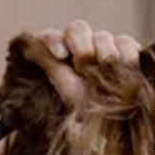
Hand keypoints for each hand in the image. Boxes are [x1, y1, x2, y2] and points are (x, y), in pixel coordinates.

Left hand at [20, 20, 142, 110]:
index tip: (60, 55)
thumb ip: (46, 61)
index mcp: (60, 54)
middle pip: (78, 29)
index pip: (51, 37)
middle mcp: (80, 48)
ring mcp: (103, 48)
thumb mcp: (61, 87)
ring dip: (104, 53)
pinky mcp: (126, 51)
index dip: (54, 41)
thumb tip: (26, 46)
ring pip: (102, 36)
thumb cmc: (80, 110)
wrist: (111, 125)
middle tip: (84, 64)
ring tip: (107, 73)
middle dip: (81, 46)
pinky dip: (126, 53)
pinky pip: (125, 42)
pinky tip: (128, 68)